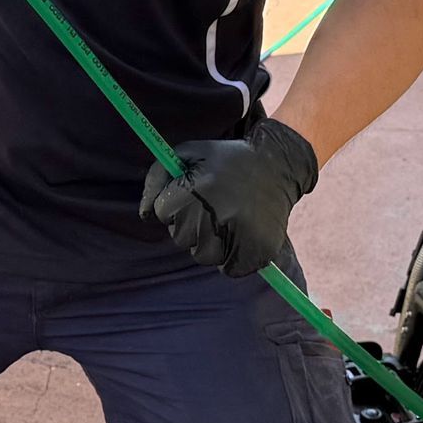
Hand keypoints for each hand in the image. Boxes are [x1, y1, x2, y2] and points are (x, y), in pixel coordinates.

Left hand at [139, 117, 318, 276]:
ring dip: (208, 241)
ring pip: (201, 255)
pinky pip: (227, 269)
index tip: (195, 190)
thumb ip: (157, 177)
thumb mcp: (188, 154)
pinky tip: (240, 234)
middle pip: (179, 237)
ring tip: (227, 218)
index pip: (163, 212)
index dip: (175, 201)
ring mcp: (239, 237)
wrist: (278, 164)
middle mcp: (218, 215)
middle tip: (213, 204)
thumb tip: (143, 215)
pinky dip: (230, 257)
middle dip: (189, 222)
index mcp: (198, 189)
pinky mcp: (256, 254)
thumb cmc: (226, 160)